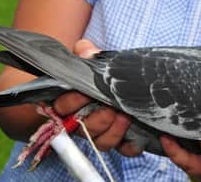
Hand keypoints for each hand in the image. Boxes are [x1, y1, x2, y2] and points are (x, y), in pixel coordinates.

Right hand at [54, 39, 137, 155]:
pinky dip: (131, 146)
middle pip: (83, 129)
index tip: (84, 92)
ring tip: (125, 116)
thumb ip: (86, 53)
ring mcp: (100, 132)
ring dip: (114, 132)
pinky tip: (137, 137)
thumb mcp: (90, 59)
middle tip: (111, 106)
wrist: (113, 81)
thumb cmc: (96, 73)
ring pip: (102, 142)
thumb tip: (86, 50)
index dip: (72, 102)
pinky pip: (124, 150)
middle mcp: (82, 122)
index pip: (62, 108)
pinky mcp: (119, 140)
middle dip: (98, 119)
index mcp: (69, 103)